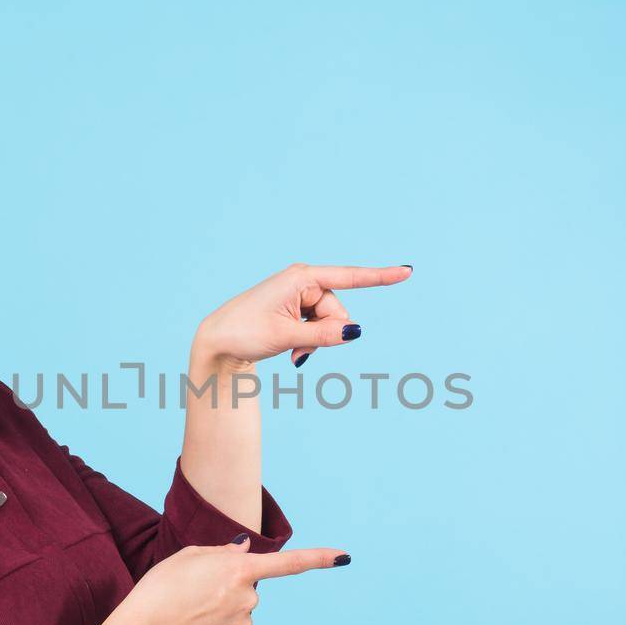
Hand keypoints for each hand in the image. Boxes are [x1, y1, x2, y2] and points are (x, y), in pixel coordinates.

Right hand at [123, 538, 350, 624]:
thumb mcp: (189, 556)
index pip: (288, 563)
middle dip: (229, 588)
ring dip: (221, 610)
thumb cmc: (161, 587)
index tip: (345, 556)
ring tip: (189, 611)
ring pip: (240, 612)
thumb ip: (223, 554)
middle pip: (248, 589)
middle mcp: (248, 598)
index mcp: (239, 569)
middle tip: (195, 591)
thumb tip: (245, 553)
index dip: (319, 558)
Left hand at [193, 262, 412, 369]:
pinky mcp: (296, 308)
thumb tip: (355, 332)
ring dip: (318, 342)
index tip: (407, 271)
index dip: (380, 276)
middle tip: (300, 351)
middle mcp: (304, 281)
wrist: (217, 342)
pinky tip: (292, 352)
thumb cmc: (244, 332)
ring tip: (292, 352)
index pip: (349, 277)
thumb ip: (323, 335)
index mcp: (301, 278)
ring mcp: (300, 295)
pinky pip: (319, 327)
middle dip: (328, 334)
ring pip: (331, 322)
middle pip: (339, 310)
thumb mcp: (286, 336)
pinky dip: (310, 342)